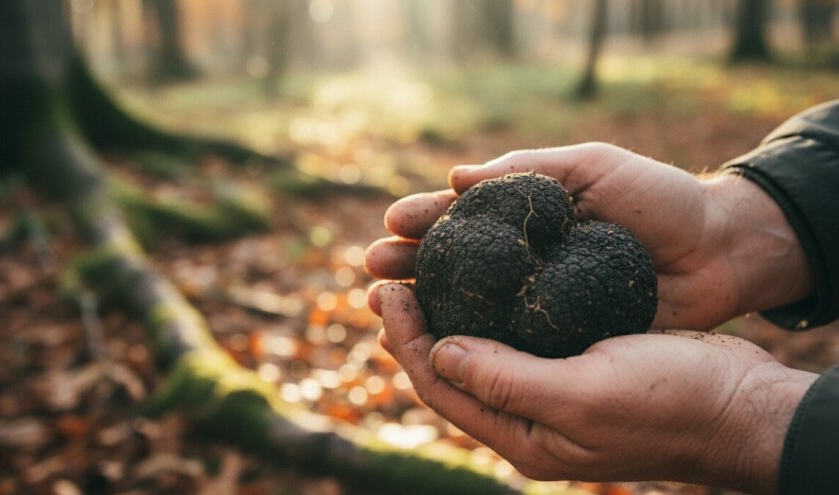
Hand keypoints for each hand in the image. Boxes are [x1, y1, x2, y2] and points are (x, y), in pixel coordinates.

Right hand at [366, 143, 811, 329]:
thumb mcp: (592, 167)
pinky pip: (507, 343)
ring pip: (469, 309)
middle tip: (372, 270)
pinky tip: (439, 345)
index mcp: (526, 216)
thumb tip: (456, 178)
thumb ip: (526, 169)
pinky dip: (470, 345)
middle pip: (453, 265)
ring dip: (425, 308)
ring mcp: (538, 302)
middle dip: (408, 265)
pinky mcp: (560, 338)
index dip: (424, 219)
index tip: (392, 222)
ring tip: (384, 307)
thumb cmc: (658, 200)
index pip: (462, 218)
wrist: (719, 251)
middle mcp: (524, 262)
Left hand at [378, 283, 816, 493]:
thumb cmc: (671, 402)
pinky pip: (514, 339)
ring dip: (446, 316)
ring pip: (480, 353)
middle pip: (452, 372)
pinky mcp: (575, 365)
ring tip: (417, 277)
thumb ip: (507, 381)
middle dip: (414, 328)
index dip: (407, 342)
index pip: (442, 388)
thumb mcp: (583, 395)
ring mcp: (552, 393)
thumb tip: (438, 354)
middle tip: (386, 280)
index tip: (388, 293)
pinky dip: (488, 312)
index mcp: (525, 437)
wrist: (741, 403)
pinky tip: (481, 285)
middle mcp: (530, 419)